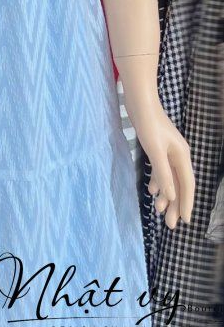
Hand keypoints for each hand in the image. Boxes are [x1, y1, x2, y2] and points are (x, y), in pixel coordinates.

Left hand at [135, 106, 194, 229]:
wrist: (140, 101)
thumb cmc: (148, 124)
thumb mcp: (154, 150)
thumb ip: (163, 173)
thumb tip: (172, 196)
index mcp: (182, 156)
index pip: (187, 185)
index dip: (186, 204)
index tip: (183, 221)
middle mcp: (179, 155)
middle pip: (180, 185)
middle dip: (175, 205)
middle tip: (169, 225)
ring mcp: (169, 151)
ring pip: (170, 179)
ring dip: (165, 195)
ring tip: (158, 210)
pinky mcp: (159, 148)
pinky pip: (162, 170)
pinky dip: (158, 182)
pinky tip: (151, 191)